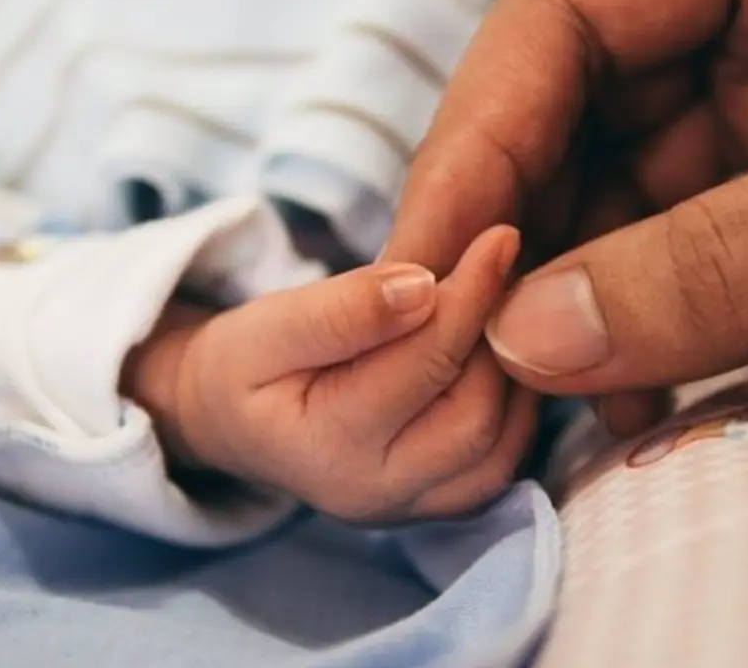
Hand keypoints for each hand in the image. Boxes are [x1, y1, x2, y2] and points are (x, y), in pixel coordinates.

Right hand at [124, 227, 534, 522]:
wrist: (232, 421)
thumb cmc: (245, 366)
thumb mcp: (269, 325)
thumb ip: (342, 310)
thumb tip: (424, 287)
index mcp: (329, 448)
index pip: (425, 363)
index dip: (470, 294)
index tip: (499, 237)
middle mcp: (377, 495)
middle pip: (475, 414)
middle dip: (496, 338)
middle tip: (502, 272)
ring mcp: (411, 509)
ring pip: (500, 443)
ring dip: (513, 372)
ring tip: (498, 310)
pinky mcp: (436, 505)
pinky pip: (502, 462)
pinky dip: (514, 406)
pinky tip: (497, 355)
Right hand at [385, 0, 747, 431]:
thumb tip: (534, 339)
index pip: (569, 11)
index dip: (477, 143)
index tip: (422, 272)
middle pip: (598, 114)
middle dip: (550, 246)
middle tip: (503, 371)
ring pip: (667, 196)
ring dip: (637, 307)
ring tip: (616, 406)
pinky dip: (735, 321)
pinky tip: (719, 383)